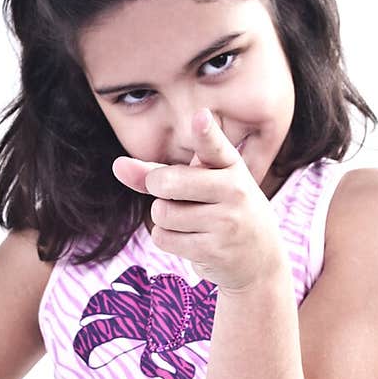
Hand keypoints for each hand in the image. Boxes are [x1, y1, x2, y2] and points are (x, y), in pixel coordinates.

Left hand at [111, 108, 284, 291]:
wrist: (259, 261)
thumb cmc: (223, 213)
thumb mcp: (203, 187)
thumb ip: (160, 172)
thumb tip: (118, 165)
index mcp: (232, 166)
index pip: (215, 147)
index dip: (205, 133)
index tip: (201, 118)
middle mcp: (234, 190)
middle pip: (168, 182)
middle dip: (157, 188)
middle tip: (172, 194)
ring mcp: (226, 222)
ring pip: (162, 213)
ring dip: (164, 219)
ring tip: (190, 223)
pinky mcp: (215, 250)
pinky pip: (164, 238)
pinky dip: (167, 239)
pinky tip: (191, 241)